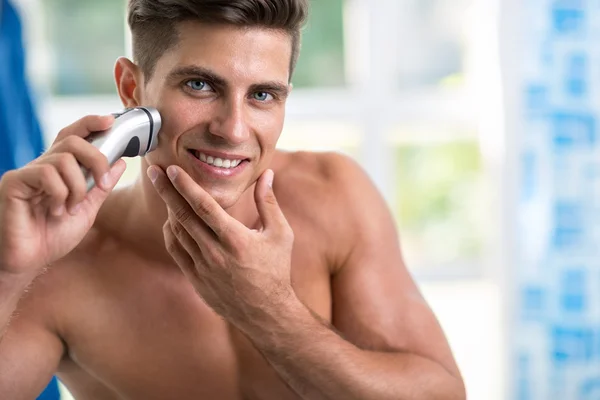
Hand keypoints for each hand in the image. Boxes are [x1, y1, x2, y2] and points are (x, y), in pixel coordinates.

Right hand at [0, 115, 126, 276]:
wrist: (28, 262)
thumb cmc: (52, 237)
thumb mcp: (87, 210)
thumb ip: (101, 187)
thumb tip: (120, 162)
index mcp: (59, 170)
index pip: (73, 135)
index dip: (90, 123)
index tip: (110, 120)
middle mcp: (42, 166)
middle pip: (73, 141)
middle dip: (96, 159)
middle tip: (100, 183)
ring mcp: (27, 173)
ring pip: (63, 160)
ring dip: (77, 187)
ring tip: (70, 208)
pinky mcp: (14, 182)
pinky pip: (46, 174)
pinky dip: (59, 194)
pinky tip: (55, 211)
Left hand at [148, 165, 294, 324]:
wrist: (266, 312)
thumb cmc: (276, 270)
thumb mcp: (280, 234)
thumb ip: (269, 203)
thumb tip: (267, 174)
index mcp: (236, 239)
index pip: (204, 206)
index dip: (186, 185)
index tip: (172, 169)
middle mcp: (215, 253)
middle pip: (183, 215)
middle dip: (166, 190)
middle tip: (154, 172)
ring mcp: (203, 268)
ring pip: (177, 232)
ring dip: (169, 209)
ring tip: (164, 190)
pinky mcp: (196, 279)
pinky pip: (176, 251)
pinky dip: (170, 232)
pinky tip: (171, 220)